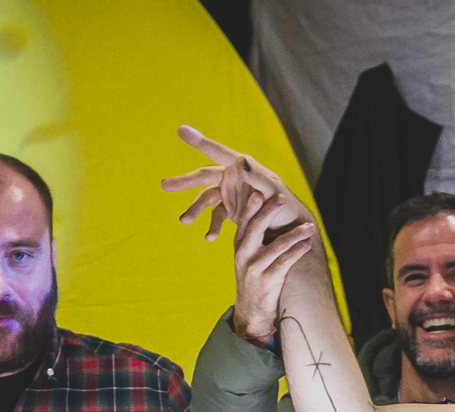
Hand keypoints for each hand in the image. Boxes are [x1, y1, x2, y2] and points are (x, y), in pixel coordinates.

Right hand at [162, 123, 296, 240]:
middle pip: (203, 176)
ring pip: (206, 198)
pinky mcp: (232, 210)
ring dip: (194, 210)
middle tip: (163, 185)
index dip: (198, 141)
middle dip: (183, 181)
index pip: (216, 151)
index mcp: (241, 166)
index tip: (181, 130)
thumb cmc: (286, 205)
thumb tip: (239, 162)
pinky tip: (209, 238)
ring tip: (184, 221)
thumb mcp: (273, 192)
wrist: (290, 228)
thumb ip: (257, 177)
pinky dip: (213, 227)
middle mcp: (232, 176)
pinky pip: (216, 217)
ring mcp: (230, 193)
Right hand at [230, 188, 318, 345]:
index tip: (261, 189)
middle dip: (269, 211)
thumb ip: (255, 234)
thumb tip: (269, 204)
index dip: (252, 204)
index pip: (245, 219)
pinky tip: (307, 244)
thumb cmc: (254, 277)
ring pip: (276, 246)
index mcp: (239, 244)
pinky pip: (285, 262)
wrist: (251, 311)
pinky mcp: (267, 282)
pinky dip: (298, 251)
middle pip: (256, 227)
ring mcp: (254, 269)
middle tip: (283, 197)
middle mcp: (244, 255)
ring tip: (310, 227)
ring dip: (296, 234)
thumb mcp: (248, 255)